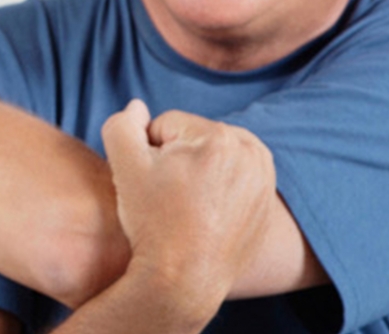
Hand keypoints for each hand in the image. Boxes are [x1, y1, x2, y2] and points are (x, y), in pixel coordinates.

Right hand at [99, 101, 274, 317]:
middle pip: (192, 140)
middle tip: (168, 200)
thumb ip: (121, 125)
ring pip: (212, 157)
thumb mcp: (123, 167)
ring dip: (197, 173)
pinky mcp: (267, 198)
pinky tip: (204, 213)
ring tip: (186, 207)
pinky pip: (232, 178)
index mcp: (219, 137)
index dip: (147, 153)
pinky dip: (217, 189)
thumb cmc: (154, 224)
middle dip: (176, 161)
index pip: (166, 126)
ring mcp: (264, 176)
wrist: (185, 281)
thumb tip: (137, 107)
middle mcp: (251, 150)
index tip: (151, 186)